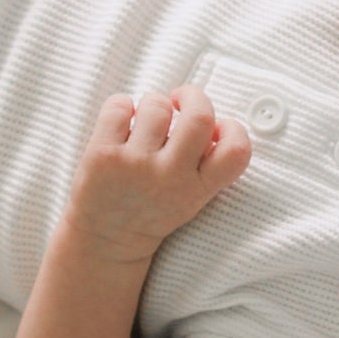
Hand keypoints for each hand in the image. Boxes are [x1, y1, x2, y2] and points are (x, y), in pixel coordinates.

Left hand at [65, 85, 251, 263]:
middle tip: (181, 101)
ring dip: (153, 106)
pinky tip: (121, 124)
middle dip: (193, 95)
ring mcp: (135, 165)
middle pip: (199, 115)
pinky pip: (120, 105)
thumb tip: (212, 123)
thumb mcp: (190, 198)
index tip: (217, 128)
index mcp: (196, 190)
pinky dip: (122, 106)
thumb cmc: (151, 210)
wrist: (104, 241)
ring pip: (156, 104)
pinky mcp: (103, 155)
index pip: (236, 151)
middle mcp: (169, 177)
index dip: (234, 129)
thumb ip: (205, 165)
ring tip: (144, 125)